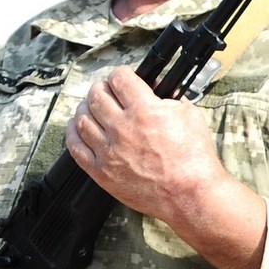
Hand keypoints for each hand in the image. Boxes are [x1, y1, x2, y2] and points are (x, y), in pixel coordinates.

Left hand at [66, 66, 231, 225]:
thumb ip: (171, 99)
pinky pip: (75, 146)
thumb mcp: (192, 118)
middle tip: (107, 90)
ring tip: (92, 107)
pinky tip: (78, 128)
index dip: (122, 74)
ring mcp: (109, 151)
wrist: (190, 195)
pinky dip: (73, 132)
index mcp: (145, 112)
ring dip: (86, 108)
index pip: (120, 79)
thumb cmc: (195, 160)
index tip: (123, 77)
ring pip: (82, 118)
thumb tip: (160, 89)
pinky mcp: (101, 171)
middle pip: (97, 95)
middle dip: (102, 88)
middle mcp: (122, 129)